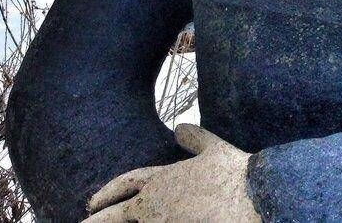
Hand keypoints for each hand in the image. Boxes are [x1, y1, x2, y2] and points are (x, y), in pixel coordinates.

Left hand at [85, 124, 259, 221]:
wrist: (248, 197)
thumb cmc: (234, 172)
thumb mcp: (214, 148)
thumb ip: (195, 138)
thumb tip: (180, 127)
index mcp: (162, 178)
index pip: (126, 183)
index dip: (107, 191)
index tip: (93, 202)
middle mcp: (154, 202)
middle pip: (113, 215)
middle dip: (97, 221)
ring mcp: (160, 222)